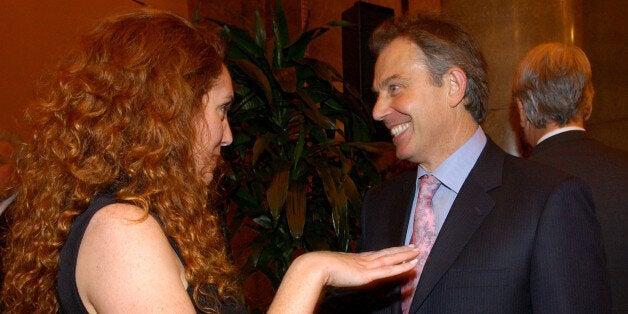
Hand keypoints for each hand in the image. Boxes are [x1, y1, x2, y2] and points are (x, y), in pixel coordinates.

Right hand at [301, 245, 419, 286]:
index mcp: (354, 259)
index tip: (396, 249)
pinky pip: (389, 270)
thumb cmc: (318, 269)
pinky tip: (412, 265)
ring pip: (391, 258)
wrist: (315, 267)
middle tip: (413, 246)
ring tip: (417, 252)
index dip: (387, 252)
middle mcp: (363, 260)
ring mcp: (367, 266)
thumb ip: (337, 272)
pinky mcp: (368, 274)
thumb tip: (334, 274)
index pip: (376, 255)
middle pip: (386, 253)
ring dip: (405, 255)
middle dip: (400, 250)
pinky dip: (402, 267)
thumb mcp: (330, 270)